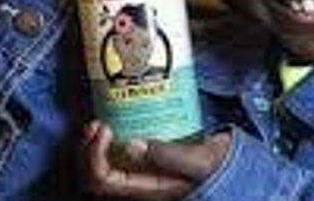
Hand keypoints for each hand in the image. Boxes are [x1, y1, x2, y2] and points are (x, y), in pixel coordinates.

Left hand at [82, 121, 230, 200]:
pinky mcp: (142, 160)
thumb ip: (167, 155)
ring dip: (92, 144)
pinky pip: (112, 155)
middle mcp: (135, 184)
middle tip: (96, 123)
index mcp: (144, 189)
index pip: (103, 180)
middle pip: (93, 174)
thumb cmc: (214, 166)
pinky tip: (113, 125)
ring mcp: (136, 173)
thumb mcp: (197, 162)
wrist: (227, 165)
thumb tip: (129, 145)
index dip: (94, 155)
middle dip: (87, 148)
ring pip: (99, 165)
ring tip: (99, 123)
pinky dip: (106, 141)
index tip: (106, 128)